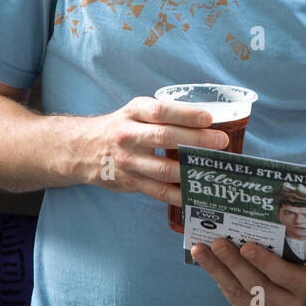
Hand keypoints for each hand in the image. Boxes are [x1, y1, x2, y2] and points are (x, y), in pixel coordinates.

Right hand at [85, 96, 228, 205]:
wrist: (85, 149)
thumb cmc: (123, 126)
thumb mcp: (137, 111)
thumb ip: (164, 114)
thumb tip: (207, 122)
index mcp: (133, 112)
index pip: (161, 112)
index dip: (186, 115)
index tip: (208, 118)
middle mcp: (128, 136)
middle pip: (165, 137)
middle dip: (197, 140)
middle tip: (220, 141)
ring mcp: (128, 161)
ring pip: (163, 168)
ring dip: (191, 169)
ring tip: (213, 168)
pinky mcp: (130, 182)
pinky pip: (159, 191)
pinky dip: (180, 194)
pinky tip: (196, 193)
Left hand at [192, 238, 305, 305]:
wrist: (296, 276)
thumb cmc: (295, 253)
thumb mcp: (298, 246)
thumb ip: (283, 239)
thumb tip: (254, 217)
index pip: (284, 275)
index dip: (264, 262)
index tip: (246, 247)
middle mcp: (289, 304)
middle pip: (257, 285)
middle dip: (234, 263)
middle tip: (218, 243)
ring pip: (238, 292)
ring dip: (217, 269)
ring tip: (201, 250)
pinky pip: (231, 295)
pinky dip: (217, 276)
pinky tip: (205, 260)